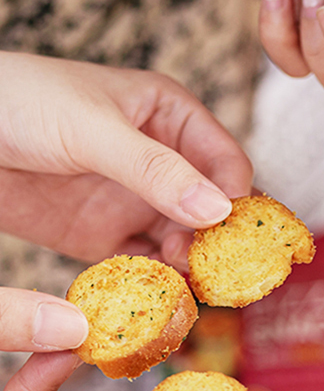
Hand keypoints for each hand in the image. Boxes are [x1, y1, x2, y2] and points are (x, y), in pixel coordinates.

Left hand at [0, 52, 252, 264]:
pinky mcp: (106, 235)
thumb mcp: (92, 129)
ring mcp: (135, 201)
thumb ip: (155, 169)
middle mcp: (162, 162)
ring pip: (184, 239)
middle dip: (218, 237)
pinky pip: (144, 262)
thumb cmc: (18, 102)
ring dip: (190, 261)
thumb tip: (218, 209)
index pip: (226, 161)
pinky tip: (156, 288)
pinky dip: (155, 278)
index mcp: (169, 118)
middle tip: (214, 266)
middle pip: (211, 207)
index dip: (235, 197)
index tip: (231, 231)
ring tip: (183, 277)